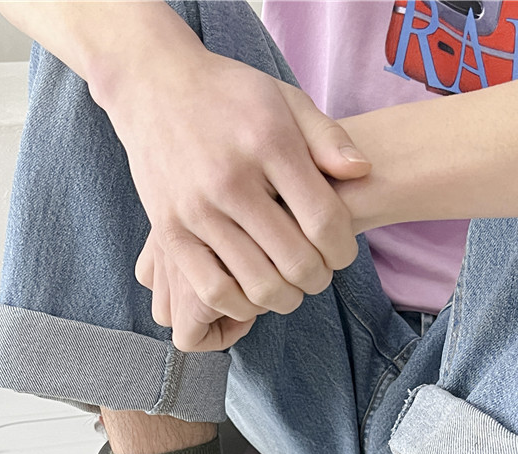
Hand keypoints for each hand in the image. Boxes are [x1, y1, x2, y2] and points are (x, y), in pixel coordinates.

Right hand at [98, 48, 370, 348]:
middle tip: (317, 273)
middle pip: (295, 261)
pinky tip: (252, 293)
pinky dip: (242, 305)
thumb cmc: (231, 97)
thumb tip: (363, 171)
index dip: (342, 250)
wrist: (154, 86)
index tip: (341, 253)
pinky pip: (214, 291)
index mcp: (268, 144)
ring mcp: (196, 209)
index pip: (323, 222)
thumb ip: (327, 137)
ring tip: (289, 285)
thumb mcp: (285, 100)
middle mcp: (231, 179)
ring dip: (285, 298)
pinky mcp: (169, 232)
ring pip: (258, 285)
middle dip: (318, 278)